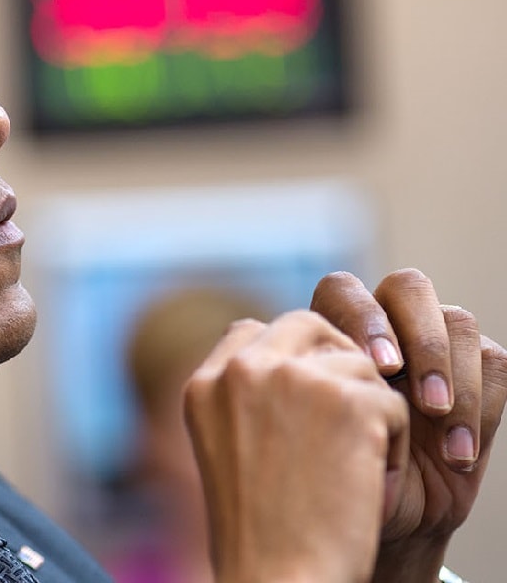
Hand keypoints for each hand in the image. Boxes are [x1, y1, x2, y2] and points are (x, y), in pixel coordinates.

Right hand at [184, 310, 408, 582]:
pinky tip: (364, 484)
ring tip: (348, 470)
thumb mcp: (227, 451)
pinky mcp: (348, 400)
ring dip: (368, 413)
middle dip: (335, 366)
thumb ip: (244, 398)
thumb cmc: (259, 532)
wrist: (278, 575)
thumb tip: (292, 358)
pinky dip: (391, 447)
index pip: (250, 331)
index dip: (288, 360)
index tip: (303, 410)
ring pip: (358, 365)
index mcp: (204, 384)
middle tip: (347, 423)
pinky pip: (394, 402)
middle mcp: (242, 369)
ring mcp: (293, 378)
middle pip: (307, 326)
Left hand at [311, 269, 506, 582]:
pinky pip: (495, 361)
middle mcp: (385, 328)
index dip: (365, 321)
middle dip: (423, 341)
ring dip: (457, 381)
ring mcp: (433, 348)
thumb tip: (338, 381)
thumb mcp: (315, 442)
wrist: (382, 517)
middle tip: (424, 401)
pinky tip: (457, 456)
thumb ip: (321, 401)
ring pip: (458, 321)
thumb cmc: (335, 477)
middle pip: (408, 288)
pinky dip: (482, 406)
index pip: (344, 290)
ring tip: (442, 440)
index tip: (379, 370)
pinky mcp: (477, 375)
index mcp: (332, 329)